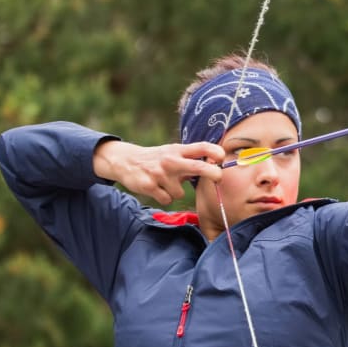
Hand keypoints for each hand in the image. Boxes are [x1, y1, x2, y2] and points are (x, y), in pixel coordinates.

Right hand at [93, 140, 225, 205]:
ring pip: (180, 193)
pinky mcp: (149, 186)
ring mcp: (159, 174)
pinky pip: (167, 199)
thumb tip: (215, 168)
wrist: (125, 161)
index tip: (223, 157)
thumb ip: (191, 159)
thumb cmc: (157, 159)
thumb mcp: (173, 152)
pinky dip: (164, 197)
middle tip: (218, 178)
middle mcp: (170, 160)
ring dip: (175, 191)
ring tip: (165, 183)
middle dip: (213, 173)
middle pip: (198, 167)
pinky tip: (156, 188)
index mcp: (178, 150)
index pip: (201, 147)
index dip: (215, 151)